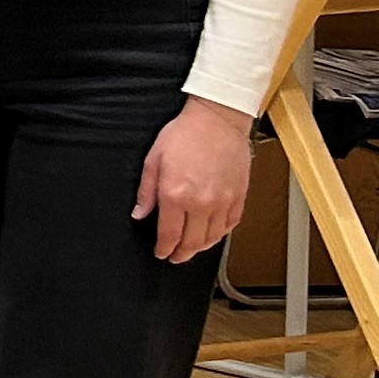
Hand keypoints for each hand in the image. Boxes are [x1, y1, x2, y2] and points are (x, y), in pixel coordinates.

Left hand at [135, 99, 254, 264]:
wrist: (217, 120)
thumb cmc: (183, 135)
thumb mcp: (154, 160)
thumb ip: (146, 192)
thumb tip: (139, 214)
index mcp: (175, 195)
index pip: (169, 234)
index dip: (164, 249)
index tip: (160, 253)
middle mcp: (201, 203)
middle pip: (192, 242)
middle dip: (181, 254)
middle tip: (175, 257)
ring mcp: (223, 201)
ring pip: (213, 237)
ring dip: (201, 248)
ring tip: (192, 249)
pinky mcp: (239, 196)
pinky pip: (231, 224)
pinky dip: (221, 234)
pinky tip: (213, 235)